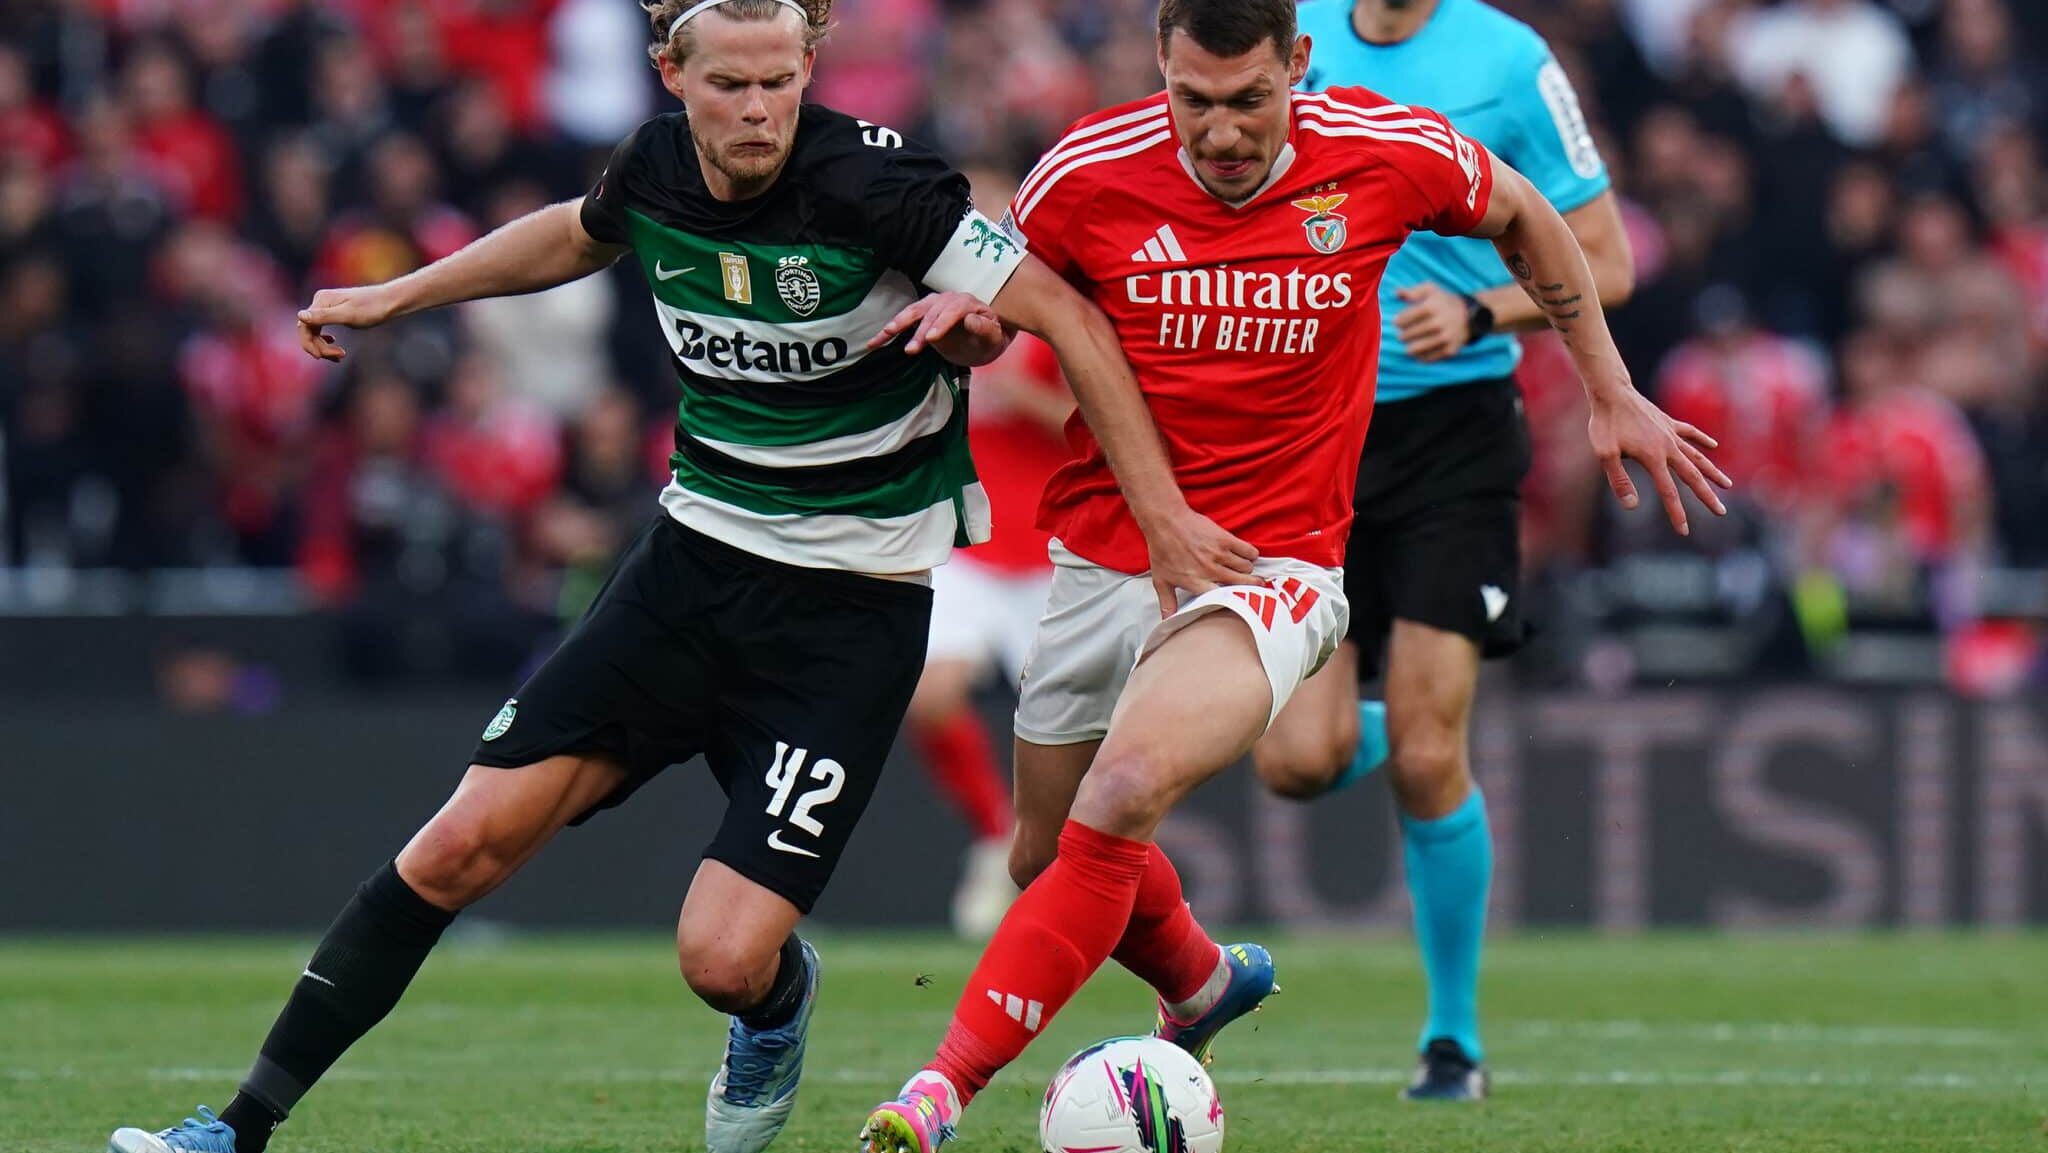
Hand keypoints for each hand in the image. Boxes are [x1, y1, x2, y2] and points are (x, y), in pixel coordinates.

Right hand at [297, 285, 403, 361]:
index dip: (309, 344)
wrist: (390, 301)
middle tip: (340, 356)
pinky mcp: (335, 311)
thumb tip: (300, 316)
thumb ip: (324, 316)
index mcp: (321, 301)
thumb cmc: (372, 308)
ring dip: (324, 346)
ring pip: (315, 331)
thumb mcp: (349, 315)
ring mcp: (327, 306)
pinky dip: (326, 341)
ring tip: (341, 355)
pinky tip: (335, 345)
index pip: (304, 326)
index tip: (322, 357)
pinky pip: (322, 328)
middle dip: (320, 347)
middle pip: (308, 330)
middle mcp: (321, 301)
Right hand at [867, 291, 1009, 366]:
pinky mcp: (923, 315)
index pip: (954, 310)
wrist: (985, 337)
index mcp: (968, 303)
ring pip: (914, 311)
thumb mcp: (994, 337)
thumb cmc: (991, 338)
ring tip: (886, 334)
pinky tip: (875, 341)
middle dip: (919, 331)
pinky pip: (905, 320)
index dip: (942, 323)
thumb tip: (971, 319)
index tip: (932, 339)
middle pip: (931, 312)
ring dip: (899, 323)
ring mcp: (934, 305)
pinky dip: (890, 330)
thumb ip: (984, 329)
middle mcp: (949, 300)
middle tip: (911, 350)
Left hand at [1139, 504, 1260, 618]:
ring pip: (1247, 568)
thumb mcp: (1161, 580)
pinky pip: (1249, 551)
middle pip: (1241, 584)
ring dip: (1248, 570)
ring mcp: (1219, 554)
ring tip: (1245, 569)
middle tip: (1257, 586)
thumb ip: (1167, 602)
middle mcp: (1210, 570)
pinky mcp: (1225, 539)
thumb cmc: (1162, 550)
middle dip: (1252, 587)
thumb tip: (1168, 621)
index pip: (1222, 599)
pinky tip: (1247, 555)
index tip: (1240, 603)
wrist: (1165, 522)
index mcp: (1196, 582)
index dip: (1234, 602)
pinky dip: (1251, 554)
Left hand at [1392, 283, 1469, 363]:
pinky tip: (1418, 353)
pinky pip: (1429, 358)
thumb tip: (1397, 292)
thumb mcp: (1430, 290)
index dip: (1399, 321)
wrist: (1470, 315)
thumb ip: (1412, 291)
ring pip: (1417, 348)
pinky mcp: (1450, 350)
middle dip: (1403, 336)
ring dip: (1410, 348)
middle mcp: (1439, 322)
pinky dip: (1421, 357)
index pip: (1406, 318)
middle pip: (1410, 334)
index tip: (1397, 323)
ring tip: (1408, 346)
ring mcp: (1445, 337)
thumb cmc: (1443, 301)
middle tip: (1401, 336)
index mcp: (1432, 307)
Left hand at [1588, 385, 1732, 534]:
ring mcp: (1670, 433)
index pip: (1669, 492)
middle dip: (1707, 496)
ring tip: (1727, 485)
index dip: (1677, 513)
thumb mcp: (1605, 454)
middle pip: (1692, 476)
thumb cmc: (1605, 423)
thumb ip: (1618, 480)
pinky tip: (1713, 445)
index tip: (1684, 531)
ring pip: (1697, 456)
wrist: (1611, 391)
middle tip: (1721, 512)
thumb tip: (1631, 506)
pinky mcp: (1668, 422)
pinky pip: (1690, 432)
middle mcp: (1668, 446)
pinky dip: (1702, 439)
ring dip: (1712, 471)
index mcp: (1653, 457)